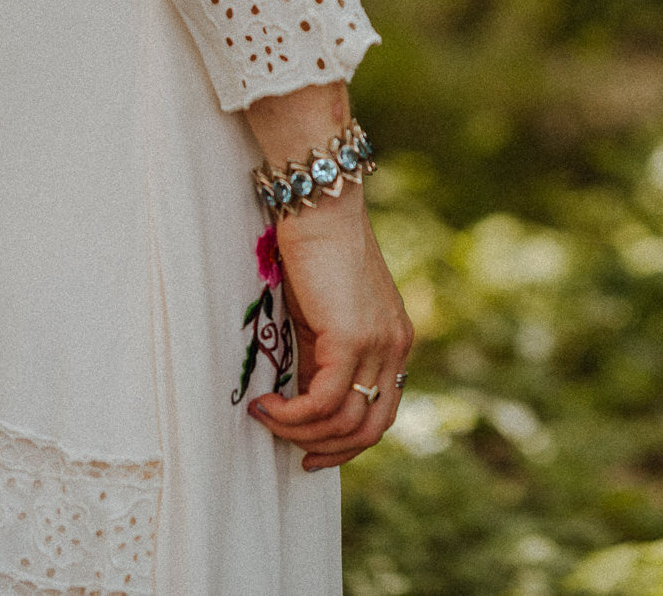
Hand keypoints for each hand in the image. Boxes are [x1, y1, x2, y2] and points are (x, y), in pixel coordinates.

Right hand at [249, 190, 413, 469]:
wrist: (321, 210)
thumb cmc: (315, 256)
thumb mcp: (325, 317)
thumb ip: (323, 357)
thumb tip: (301, 401)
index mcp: (396, 343)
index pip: (383, 413)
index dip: (349, 443)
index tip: (313, 452)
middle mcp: (396, 348)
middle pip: (372, 429)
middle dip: (329, 450)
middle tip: (293, 453)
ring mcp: (378, 345)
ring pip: (346, 422)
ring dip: (300, 433)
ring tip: (267, 419)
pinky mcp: (351, 339)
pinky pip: (323, 402)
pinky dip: (292, 415)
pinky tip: (266, 406)